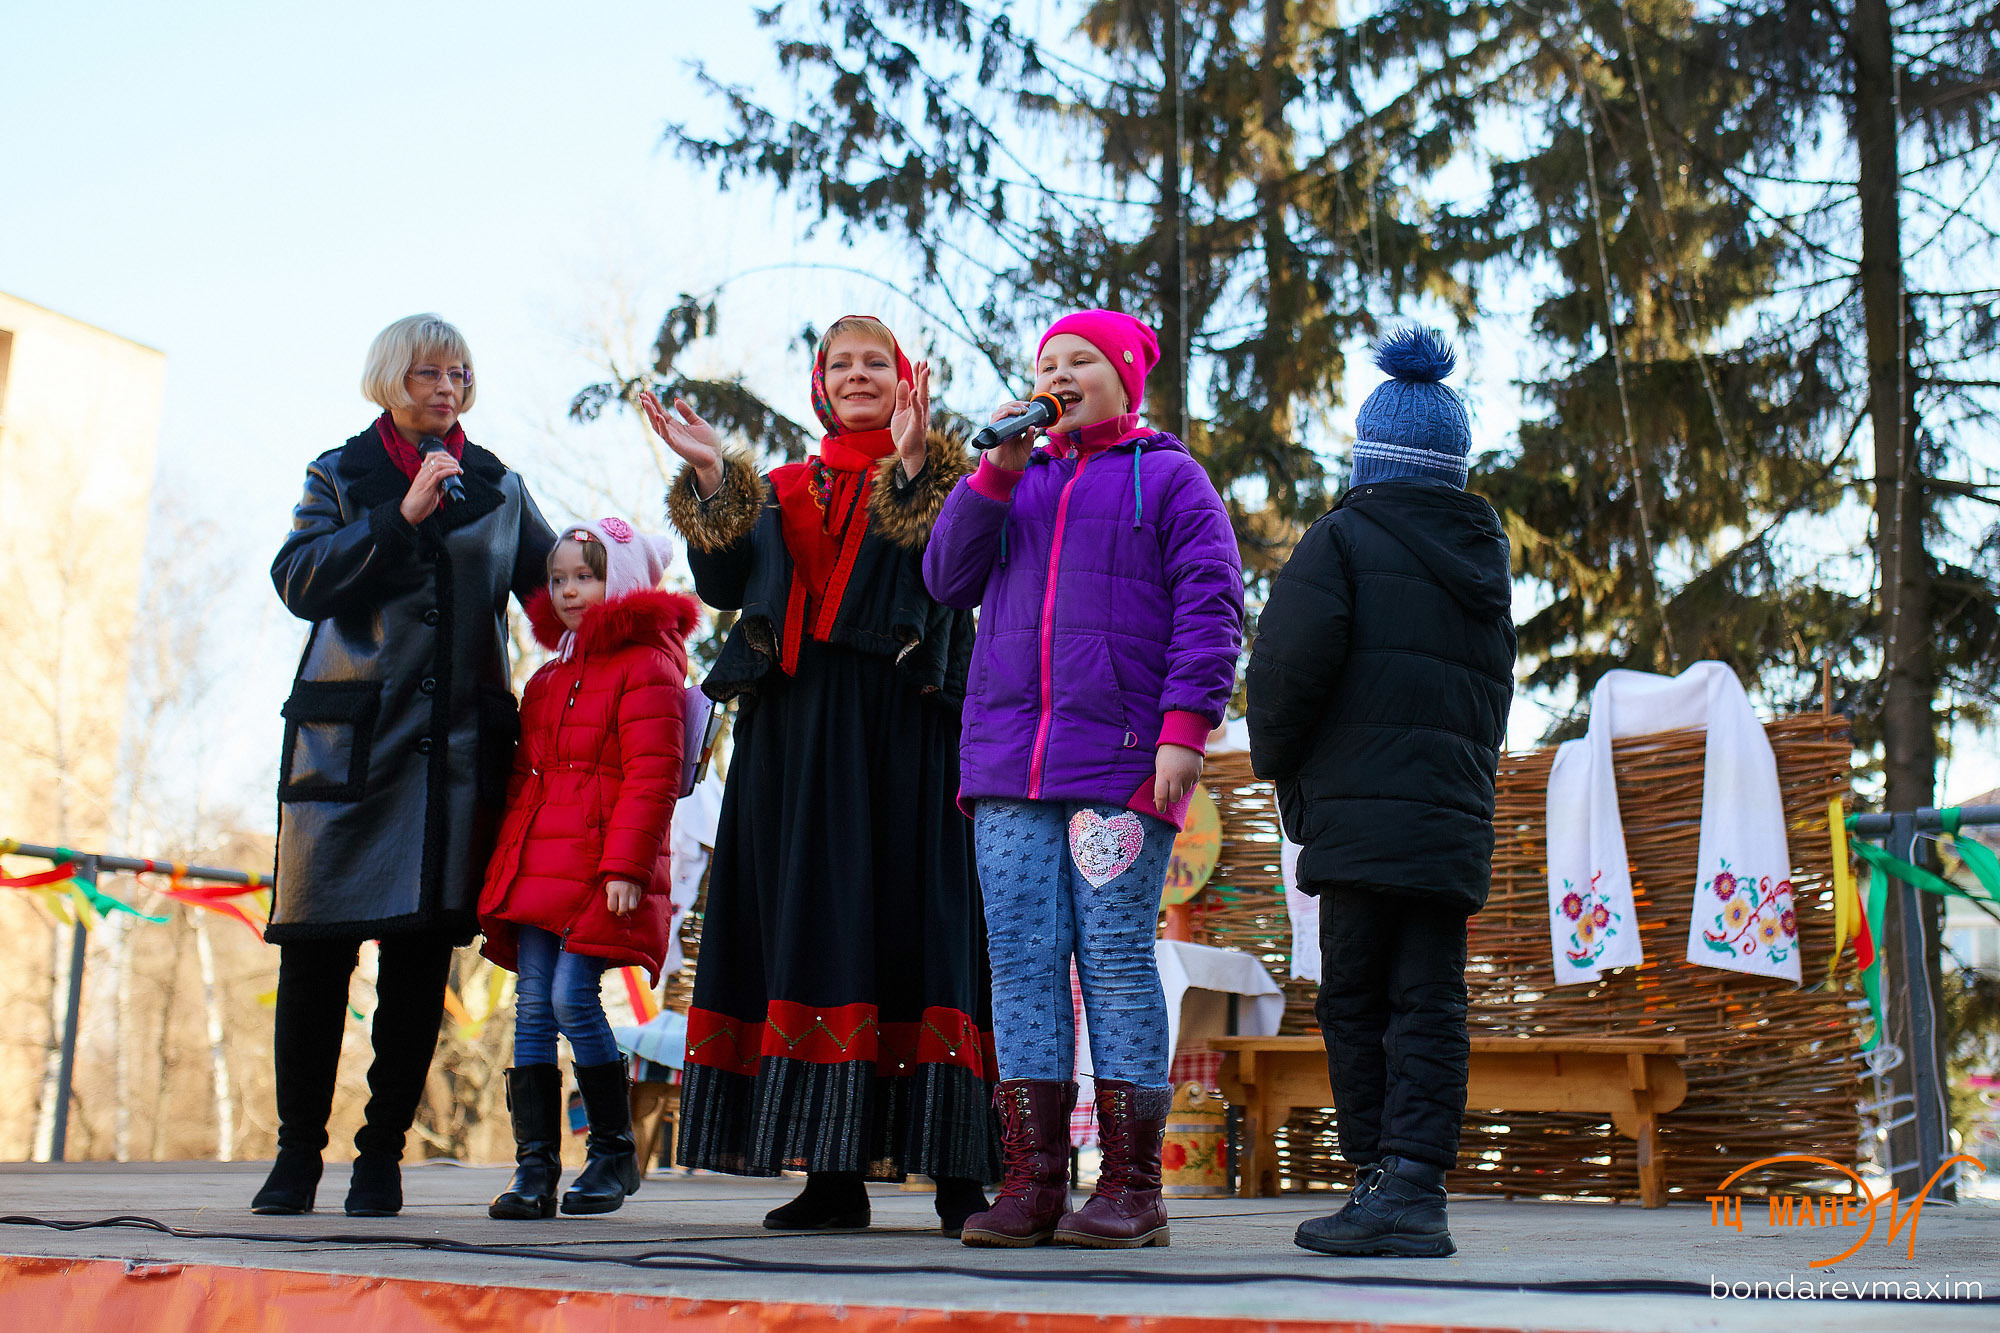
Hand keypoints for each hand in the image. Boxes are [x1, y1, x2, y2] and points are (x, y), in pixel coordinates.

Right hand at [399, 450, 463, 525]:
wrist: (410, 512)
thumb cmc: (420, 503)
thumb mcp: (431, 490)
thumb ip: (439, 484)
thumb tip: (450, 481)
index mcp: (423, 473)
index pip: (432, 455)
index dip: (444, 455)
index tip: (453, 462)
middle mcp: (422, 473)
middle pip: (437, 457)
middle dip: (451, 459)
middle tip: (458, 467)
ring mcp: (424, 479)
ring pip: (438, 464)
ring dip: (452, 465)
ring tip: (459, 470)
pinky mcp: (427, 486)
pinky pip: (438, 474)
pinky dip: (449, 471)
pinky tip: (455, 472)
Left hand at [605, 879, 642, 916]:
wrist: (625, 869)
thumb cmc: (614, 881)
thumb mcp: (609, 888)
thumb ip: (611, 898)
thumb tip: (616, 910)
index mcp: (613, 890)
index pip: (612, 907)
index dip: (612, 908)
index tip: (612, 905)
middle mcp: (624, 891)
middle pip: (623, 909)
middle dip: (620, 911)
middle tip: (619, 908)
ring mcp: (632, 891)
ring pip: (632, 907)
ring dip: (629, 908)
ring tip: (626, 905)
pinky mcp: (639, 891)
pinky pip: (637, 902)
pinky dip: (634, 903)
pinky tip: (630, 900)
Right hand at [639, 392, 721, 495]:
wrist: (715, 459)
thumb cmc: (707, 443)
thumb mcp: (698, 422)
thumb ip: (687, 412)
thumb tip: (676, 399)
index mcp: (676, 426)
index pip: (661, 412)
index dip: (654, 402)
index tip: (647, 392)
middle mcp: (672, 432)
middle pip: (656, 417)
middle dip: (648, 406)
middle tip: (641, 395)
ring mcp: (673, 439)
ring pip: (657, 425)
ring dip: (651, 414)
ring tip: (645, 403)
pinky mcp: (676, 446)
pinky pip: (666, 435)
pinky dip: (662, 426)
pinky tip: (658, 416)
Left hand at [891, 361, 931, 478]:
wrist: (908, 452)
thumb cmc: (905, 433)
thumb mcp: (899, 412)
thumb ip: (901, 398)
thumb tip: (903, 381)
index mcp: (917, 405)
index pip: (918, 386)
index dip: (918, 374)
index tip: (918, 361)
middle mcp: (921, 409)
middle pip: (923, 388)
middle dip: (923, 375)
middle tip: (925, 361)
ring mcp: (921, 416)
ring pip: (923, 397)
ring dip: (923, 384)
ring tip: (924, 371)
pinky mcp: (917, 425)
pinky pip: (917, 412)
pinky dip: (916, 401)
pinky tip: (914, 392)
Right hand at [985, 399, 1037, 471]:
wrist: (1008, 471)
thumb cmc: (1017, 459)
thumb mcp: (1027, 447)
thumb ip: (1030, 438)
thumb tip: (1033, 427)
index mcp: (1012, 427)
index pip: (1013, 411)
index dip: (1019, 405)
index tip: (1029, 405)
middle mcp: (1004, 427)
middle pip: (1006, 408)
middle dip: (1016, 404)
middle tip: (1026, 407)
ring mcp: (998, 430)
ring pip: (999, 412)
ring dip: (1009, 408)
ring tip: (1019, 410)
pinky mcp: (994, 435)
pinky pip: (994, 422)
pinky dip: (999, 415)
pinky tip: (1006, 413)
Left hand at [1154, 743, 1203, 811]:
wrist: (1184, 737)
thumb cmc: (1167, 752)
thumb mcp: (1159, 765)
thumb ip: (1160, 781)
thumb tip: (1158, 798)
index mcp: (1164, 774)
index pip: (1161, 796)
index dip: (1160, 805)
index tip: (1160, 809)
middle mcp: (1177, 777)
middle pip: (1174, 798)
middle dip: (1171, 798)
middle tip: (1168, 793)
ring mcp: (1188, 775)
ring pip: (1184, 792)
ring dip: (1180, 790)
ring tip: (1177, 778)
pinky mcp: (1197, 774)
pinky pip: (1192, 785)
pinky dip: (1187, 783)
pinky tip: (1184, 774)